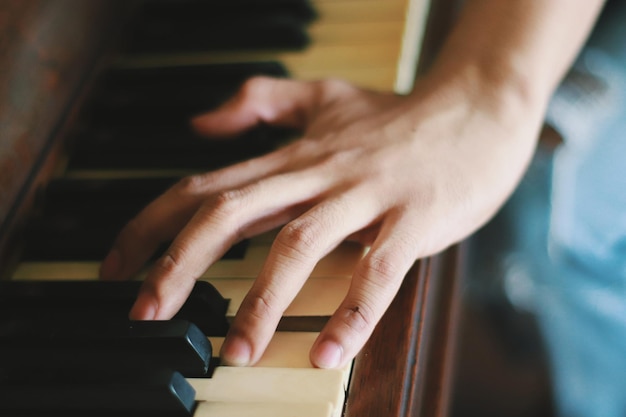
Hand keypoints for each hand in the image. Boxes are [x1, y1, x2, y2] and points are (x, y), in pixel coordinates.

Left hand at [100, 74, 541, 367]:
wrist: (478, 107)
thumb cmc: (397, 115)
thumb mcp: (323, 96)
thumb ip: (260, 100)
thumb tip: (200, 125)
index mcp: (293, 155)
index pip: (206, 187)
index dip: (153, 225)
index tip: (117, 268)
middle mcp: (319, 173)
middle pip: (234, 213)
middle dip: (182, 264)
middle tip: (146, 315)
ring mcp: (367, 194)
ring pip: (300, 244)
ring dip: (262, 300)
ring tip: (234, 351)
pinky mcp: (415, 218)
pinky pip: (379, 270)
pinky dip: (353, 313)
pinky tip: (328, 353)